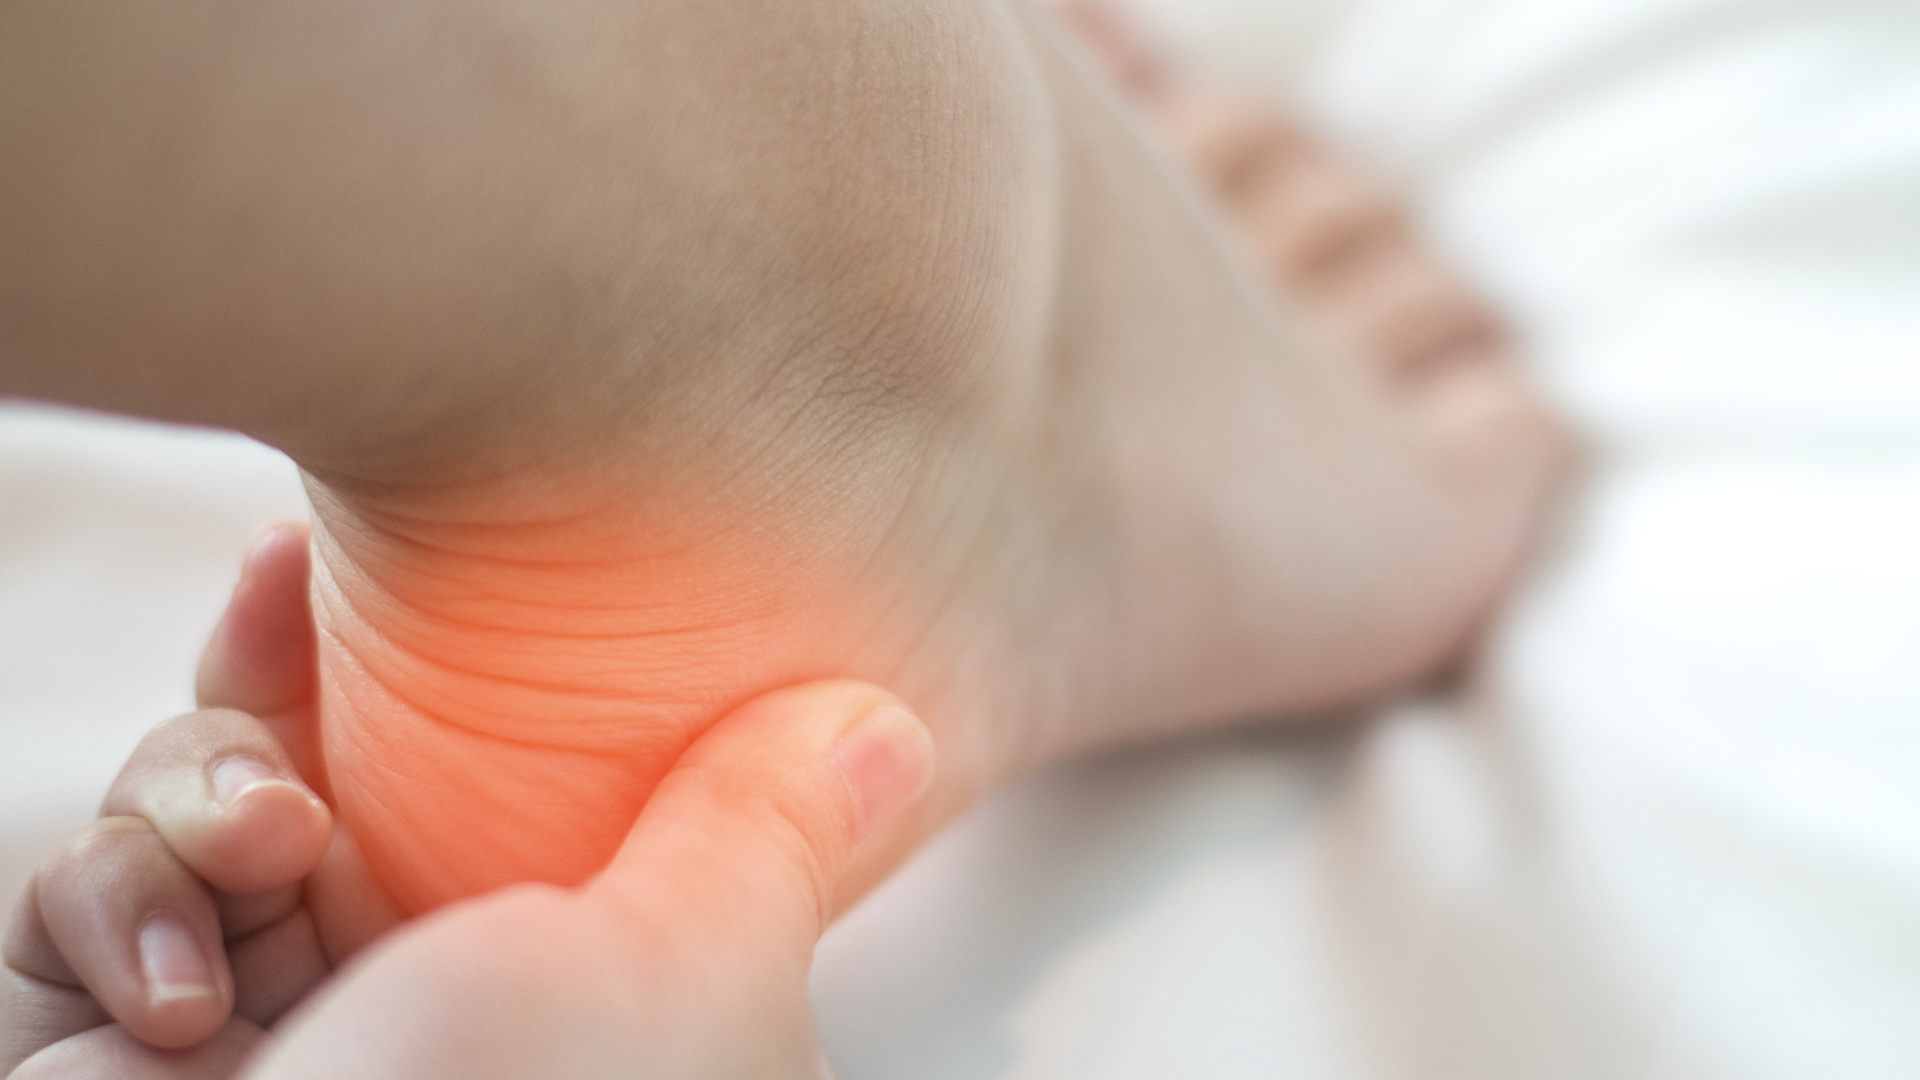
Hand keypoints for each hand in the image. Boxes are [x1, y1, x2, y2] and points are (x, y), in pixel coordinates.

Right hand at [2, 525, 932, 1077]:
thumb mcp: (688, 977)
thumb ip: (770, 837)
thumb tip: (883, 730)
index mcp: (582, 993)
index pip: (534, 780)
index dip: (482, 661)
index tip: (449, 560)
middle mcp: (431, 1005)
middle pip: (353, 763)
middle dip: (302, 677)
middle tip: (281, 578)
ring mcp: (278, 1029)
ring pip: (213, 808)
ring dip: (209, 793)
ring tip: (260, 843)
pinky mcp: (118, 1055)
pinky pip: (87, 901)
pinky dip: (115, 904)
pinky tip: (174, 985)